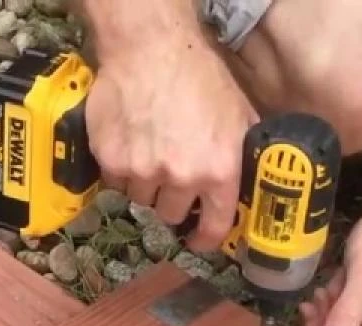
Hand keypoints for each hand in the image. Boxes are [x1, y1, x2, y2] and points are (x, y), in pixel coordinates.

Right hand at [85, 40, 255, 252]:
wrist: (151, 48)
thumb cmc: (200, 76)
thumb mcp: (239, 114)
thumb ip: (243, 154)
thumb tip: (250, 181)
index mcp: (219, 170)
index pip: (213, 226)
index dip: (205, 239)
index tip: (198, 240)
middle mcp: (180, 177)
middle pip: (170, 215)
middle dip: (172, 201)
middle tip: (170, 178)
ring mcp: (142, 171)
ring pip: (140, 199)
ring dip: (145, 185)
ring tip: (148, 155)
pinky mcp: (111, 160)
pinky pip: (114, 182)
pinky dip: (120, 170)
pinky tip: (129, 144)